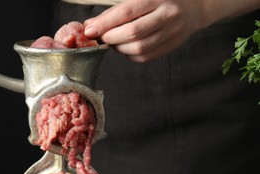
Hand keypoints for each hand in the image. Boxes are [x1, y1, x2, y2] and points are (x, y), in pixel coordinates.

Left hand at [84, 0, 259, 61]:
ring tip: (113, 42)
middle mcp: (167, 14)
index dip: (105, 23)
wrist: (194, 6)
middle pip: (133, 33)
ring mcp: (172, 32)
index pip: (126, 12)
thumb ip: (116, 10)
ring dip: (119, 48)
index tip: (89, 30)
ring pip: (139, 48)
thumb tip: (91, 24)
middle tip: (101, 37)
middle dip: (111, 37)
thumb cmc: (160, 0)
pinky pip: (146, 57)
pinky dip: (130, 55)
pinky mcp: (172, 45)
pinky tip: (126, 48)